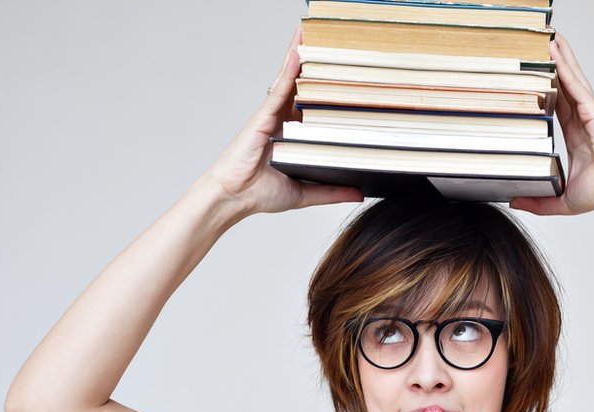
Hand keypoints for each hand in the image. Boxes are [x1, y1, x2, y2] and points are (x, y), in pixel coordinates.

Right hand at [201, 27, 362, 214]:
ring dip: (302, 54)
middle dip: (316, 63)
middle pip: (304, 85)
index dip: (328, 86)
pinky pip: (279, 89)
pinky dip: (289, 70)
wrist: (234, 198)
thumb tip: (358, 193)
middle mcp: (284, 120)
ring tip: (314, 31)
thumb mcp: (305, 192)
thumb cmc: (259, 193)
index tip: (346, 72)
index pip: (315, 105)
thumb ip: (331, 191)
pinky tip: (299, 52)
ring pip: (291, 79)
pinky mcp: (263, 116)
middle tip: (332, 39)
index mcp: (293, 134)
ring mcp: (272, 115)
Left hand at [510, 34, 593, 215]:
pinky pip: (575, 85)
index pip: (558, 105)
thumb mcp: (560, 199)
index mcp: (577, 134)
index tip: (536, 77)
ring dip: (561, 58)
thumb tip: (514, 203)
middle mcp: (583, 119)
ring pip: (571, 79)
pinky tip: (556, 52)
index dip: (548, 89)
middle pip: (565, 86)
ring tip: (550, 37)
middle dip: (555, 65)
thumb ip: (537, 202)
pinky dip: (565, 67)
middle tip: (544, 46)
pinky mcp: (593, 110)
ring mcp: (589, 112)